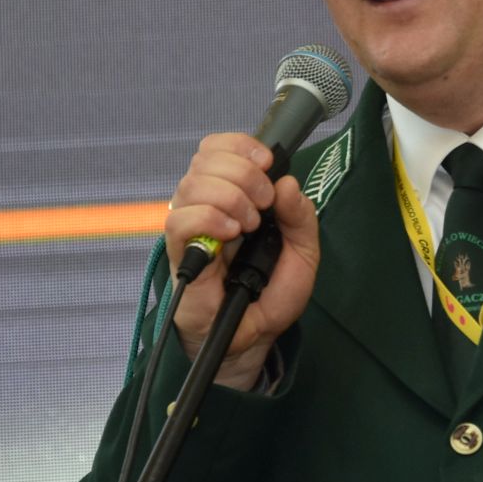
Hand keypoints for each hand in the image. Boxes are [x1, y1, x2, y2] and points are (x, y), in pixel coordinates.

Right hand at [165, 134, 321, 390]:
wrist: (254, 335)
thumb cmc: (271, 292)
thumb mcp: (303, 251)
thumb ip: (301, 216)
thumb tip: (287, 183)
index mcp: (232, 194)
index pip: (218, 148)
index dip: (240, 146)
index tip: (267, 163)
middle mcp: (206, 204)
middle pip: (205, 158)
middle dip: (243, 172)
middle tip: (263, 203)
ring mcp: (190, 228)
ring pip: (192, 184)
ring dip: (229, 196)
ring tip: (248, 226)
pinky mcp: (179, 253)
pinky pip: (179, 220)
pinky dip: (209, 218)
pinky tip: (230, 235)